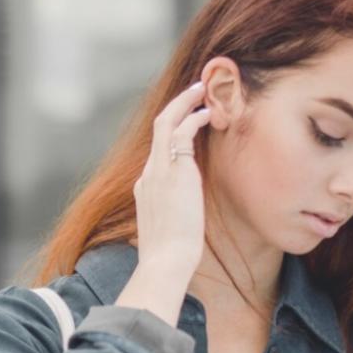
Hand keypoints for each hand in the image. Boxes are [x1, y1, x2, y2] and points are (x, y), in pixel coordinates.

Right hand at [131, 78, 213, 278]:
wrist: (165, 261)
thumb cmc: (170, 255)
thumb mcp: (169, 230)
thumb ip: (174, 215)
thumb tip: (186, 218)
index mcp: (145, 188)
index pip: (158, 150)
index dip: (174, 130)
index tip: (188, 120)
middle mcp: (148, 174)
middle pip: (158, 127)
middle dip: (176, 105)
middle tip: (195, 91)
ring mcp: (158, 170)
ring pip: (166, 122)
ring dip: (185, 103)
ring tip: (203, 92)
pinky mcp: (173, 170)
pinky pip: (181, 132)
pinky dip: (194, 118)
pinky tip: (207, 114)